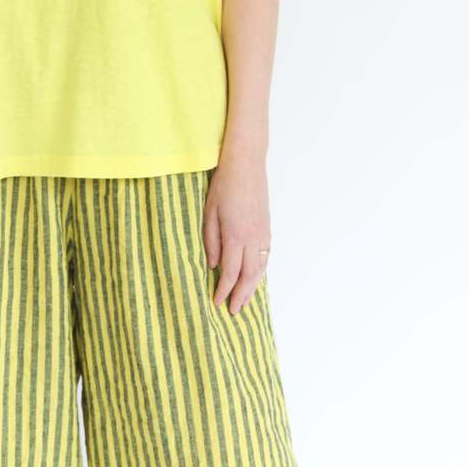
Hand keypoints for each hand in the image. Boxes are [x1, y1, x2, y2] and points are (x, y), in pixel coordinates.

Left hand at [203, 156, 270, 315]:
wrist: (246, 164)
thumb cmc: (223, 185)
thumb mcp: (209, 212)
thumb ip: (211, 241)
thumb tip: (214, 266)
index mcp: (235, 235)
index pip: (230, 272)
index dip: (224, 290)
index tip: (217, 302)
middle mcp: (253, 238)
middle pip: (248, 276)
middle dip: (241, 296)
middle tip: (233, 311)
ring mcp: (263, 233)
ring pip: (260, 269)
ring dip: (252, 287)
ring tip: (244, 301)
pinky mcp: (267, 228)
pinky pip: (265, 257)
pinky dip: (260, 272)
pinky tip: (254, 278)